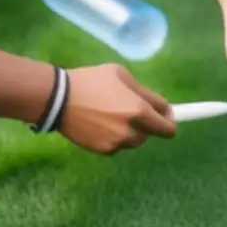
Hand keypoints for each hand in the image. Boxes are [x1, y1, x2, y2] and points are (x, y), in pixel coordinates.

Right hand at [60, 64, 176, 154]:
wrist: (57, 99)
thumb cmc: (91, 81)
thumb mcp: (122, 75)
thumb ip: (145, 93)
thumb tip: (161, 107)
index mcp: (140, 111)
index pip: (168, 127)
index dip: (169, 120)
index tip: (165, 115)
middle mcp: (132, 130)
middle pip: (153, 134)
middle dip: (148, 124)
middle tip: (133, 111)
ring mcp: (118, 143)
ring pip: (135, 140)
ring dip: (132, 131)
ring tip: (114, 117)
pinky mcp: (104, 150)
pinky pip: (119, 145)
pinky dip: (116, 138)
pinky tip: (101, 125)